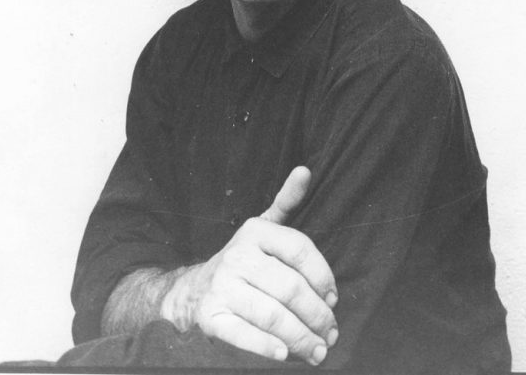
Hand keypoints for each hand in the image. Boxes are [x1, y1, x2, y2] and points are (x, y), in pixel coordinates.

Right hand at [161, 166, 338, 364]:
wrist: (191, 291)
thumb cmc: (242, 261)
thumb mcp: (262, 228)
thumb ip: (286, 202)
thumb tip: (305, 171)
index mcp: (256, 231)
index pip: (300, 250)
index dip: (323, 276)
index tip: (334, 298)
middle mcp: (238, 255)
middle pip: (290, 287)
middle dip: (317, 315)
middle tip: (331, 333)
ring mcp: (223, 287)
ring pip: (272, 315)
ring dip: (301, 337)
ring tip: (317, 351)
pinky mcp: (211, 317)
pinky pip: (244, 335)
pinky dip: (267, 347)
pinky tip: (284, 354)